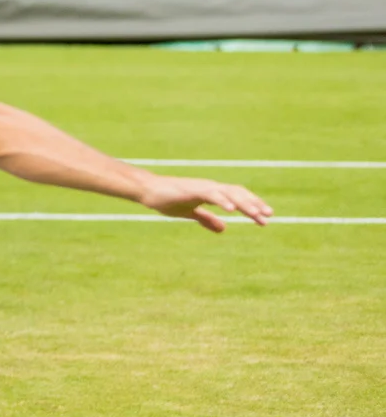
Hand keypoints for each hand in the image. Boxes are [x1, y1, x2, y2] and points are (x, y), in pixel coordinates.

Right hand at [138, 176, 272, 232]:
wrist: (148, 190)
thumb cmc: (166, 199)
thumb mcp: (190, 212)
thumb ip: (207, 220)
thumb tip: (224, 229)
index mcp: (212, 193)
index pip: (237, 197)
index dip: (252, 206)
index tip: (265, 218)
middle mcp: (211, 187)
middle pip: (238, 194)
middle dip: (254, 204)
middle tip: (269, 216)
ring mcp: (202, 187)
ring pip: (229, 193)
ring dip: (244, 203)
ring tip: (256, 214)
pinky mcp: (191, 190)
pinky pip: (210, 194)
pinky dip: (222, 200)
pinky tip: (230, 209)